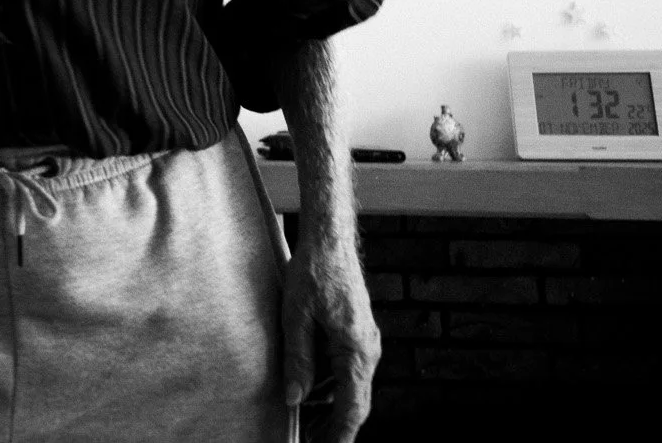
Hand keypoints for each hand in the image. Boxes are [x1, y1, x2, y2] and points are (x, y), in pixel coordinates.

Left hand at [280, 230, 379, 442]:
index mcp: (356, 350)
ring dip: (328, 405)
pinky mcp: (356, 333)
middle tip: (308, 441)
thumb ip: (297, 360)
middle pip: (353, 401)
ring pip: (349, 386)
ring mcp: (364, 342)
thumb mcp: (296, 316)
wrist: (331, 239)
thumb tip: (294, 399)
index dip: (339, 434)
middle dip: (332, 426)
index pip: (352, 407)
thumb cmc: (314, 272)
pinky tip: (306, 389)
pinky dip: (328, 384)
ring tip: (302, 422)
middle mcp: (367, 350)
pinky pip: (345, 368)